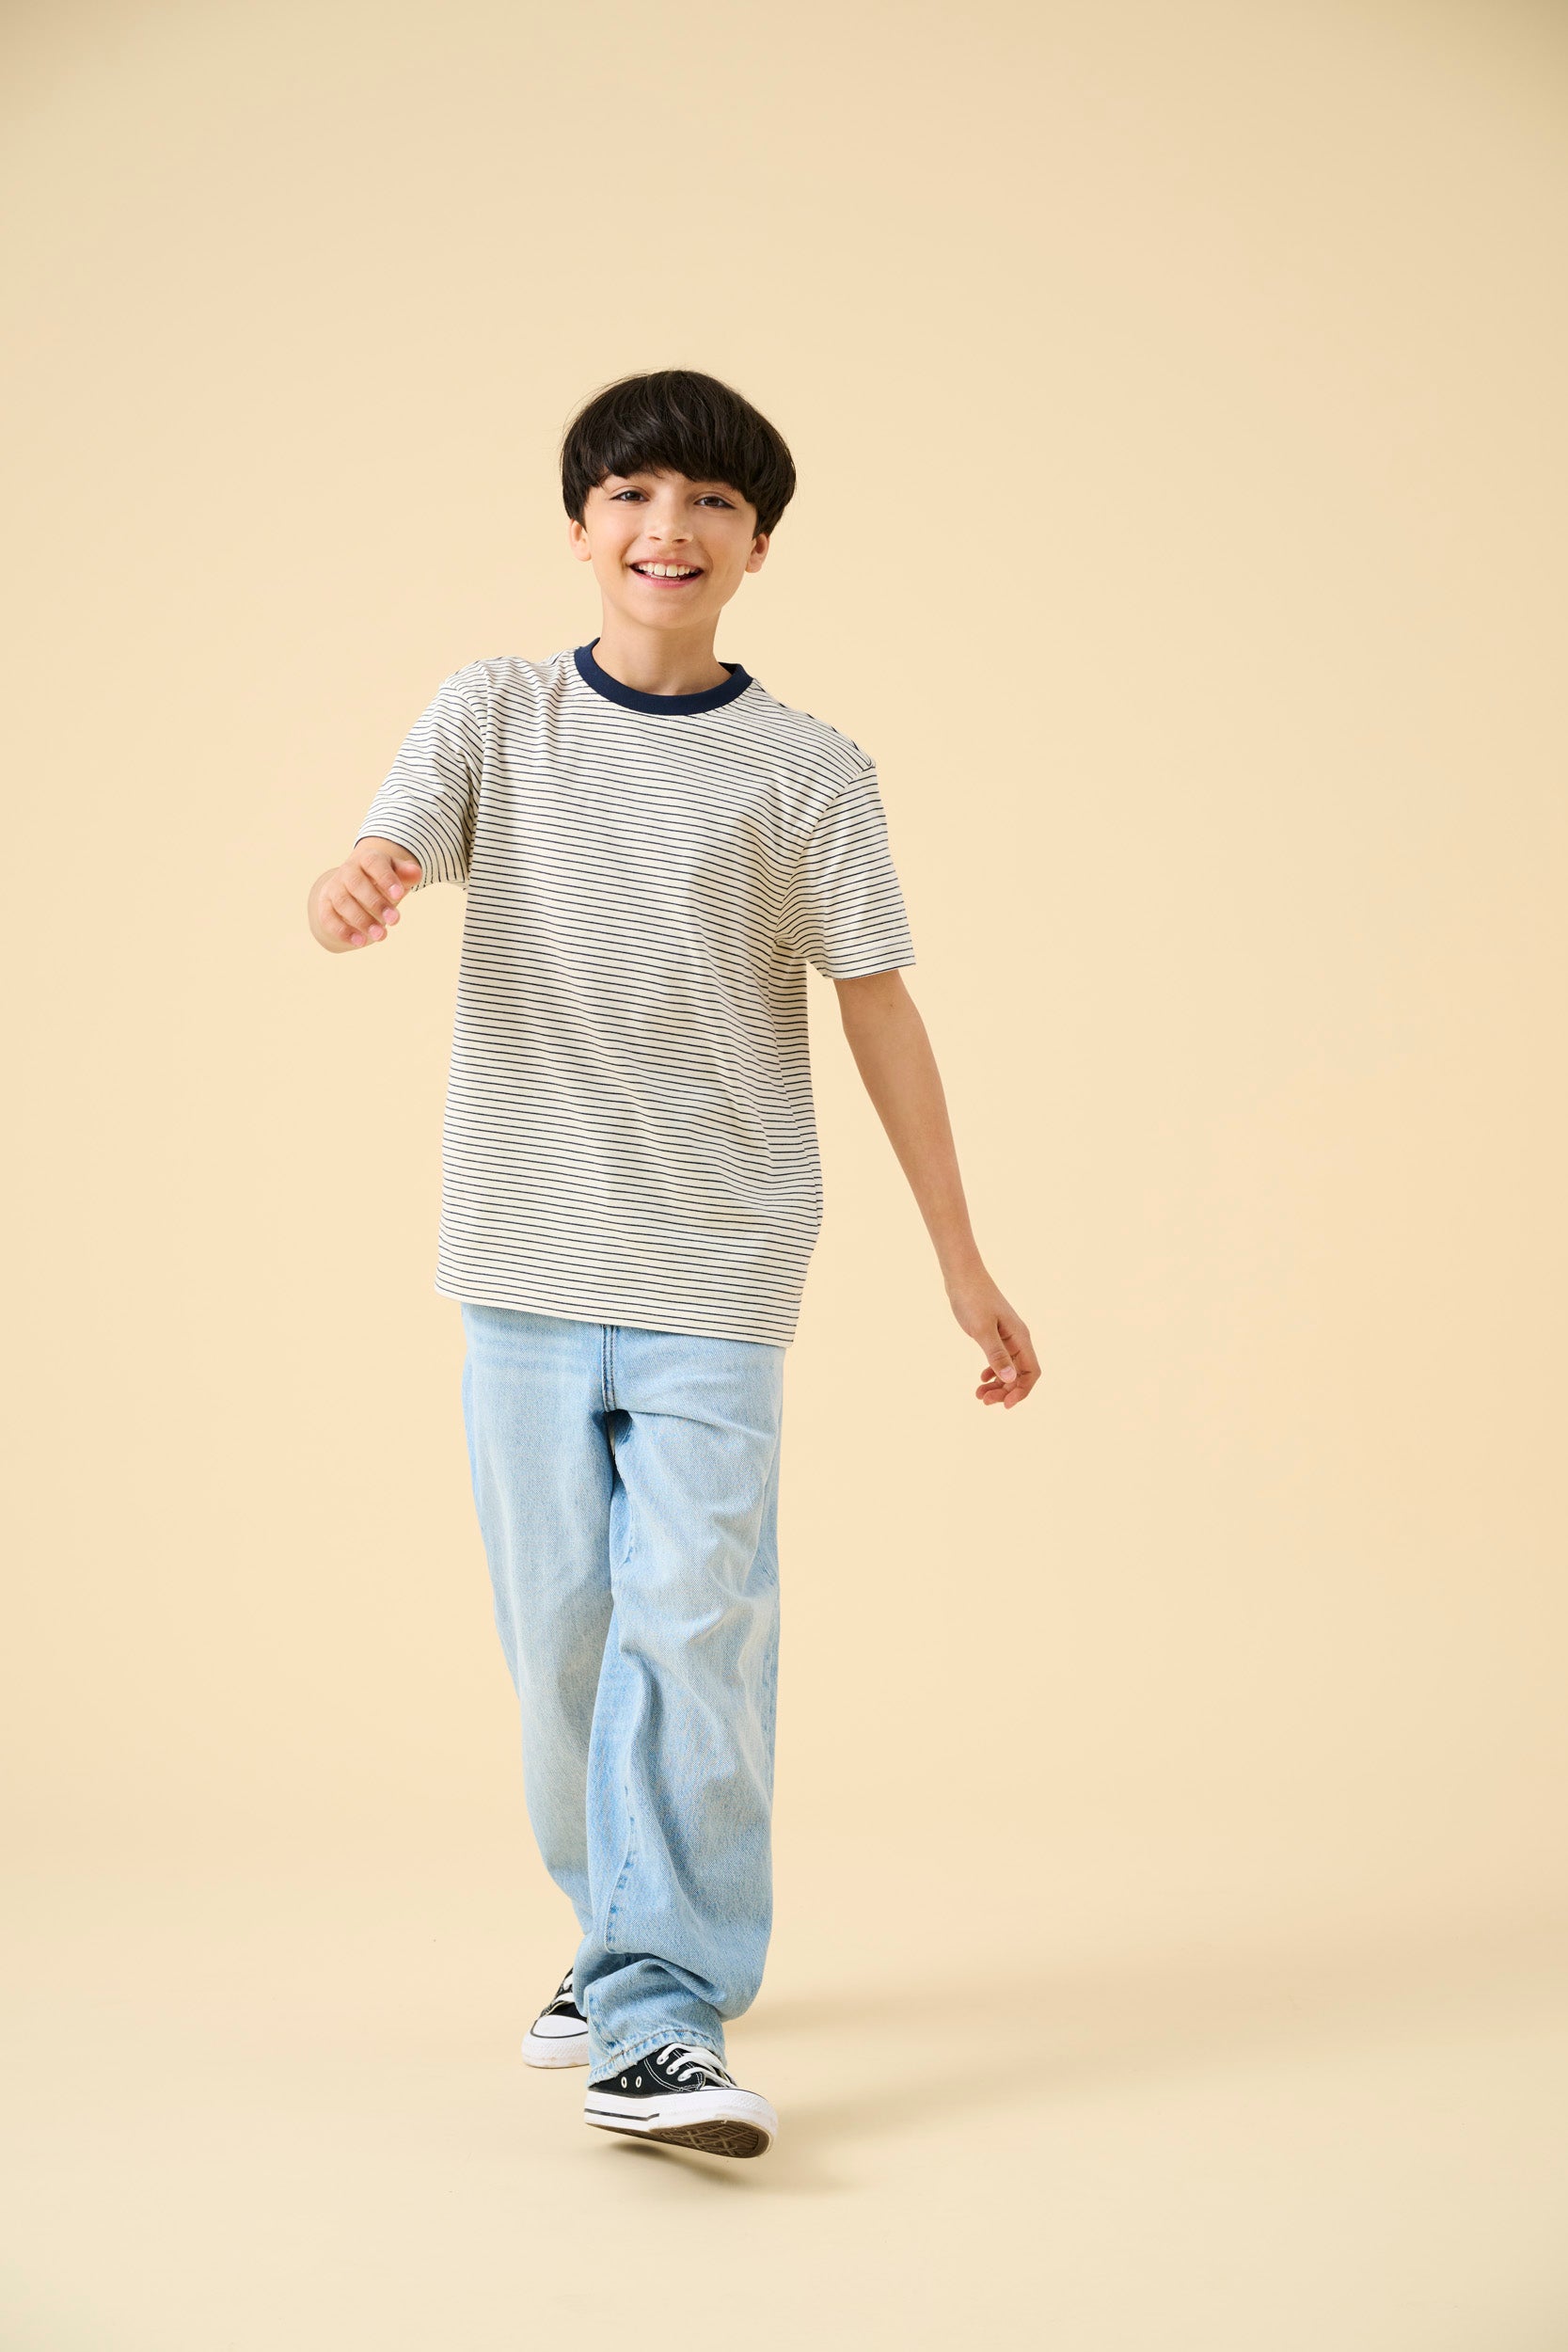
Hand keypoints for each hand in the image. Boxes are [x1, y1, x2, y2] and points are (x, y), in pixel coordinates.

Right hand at [310, 839, 421, 949]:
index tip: (399, 895)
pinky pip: (328, 918)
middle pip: (357, 884)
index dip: (385, 878)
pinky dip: (343, 931)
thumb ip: (407, 873)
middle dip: (376, 903)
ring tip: (381, 935)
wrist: (355, 888)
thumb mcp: (397, 874)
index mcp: (366, 859)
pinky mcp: (325, 906)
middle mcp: (347, 871)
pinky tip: (360, 942)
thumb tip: (417, 874)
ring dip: (362, 920)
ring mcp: (334, 888)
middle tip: (395, 920)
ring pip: (343, 902)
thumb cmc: (383, 881)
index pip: (373, 863)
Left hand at [946, 1269, 1038, 1409]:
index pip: (1031, 1372)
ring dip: (998, 1385)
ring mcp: (1007, 1337)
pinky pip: (1000, 1359)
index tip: (1004, 1405)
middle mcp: (1018, 1339)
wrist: (962, 1277)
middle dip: (1006, 1391)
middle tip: (984, 1401)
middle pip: (1020, 1374)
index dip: (1021, 1391)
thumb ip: (996, 1354)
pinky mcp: (996, 1334)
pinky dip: (992, 1372)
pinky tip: (981, 1379)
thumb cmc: (972, 1300)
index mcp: (1020, 1338)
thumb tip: (1010, 1378)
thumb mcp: (982, 1329)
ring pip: (1009, 1369)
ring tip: (979, 1395)